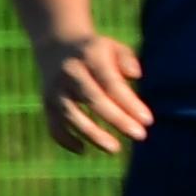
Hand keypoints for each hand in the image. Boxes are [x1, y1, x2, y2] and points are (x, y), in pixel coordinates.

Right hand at [36, 28, 148, 153]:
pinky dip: (65, 139)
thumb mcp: (112, 47)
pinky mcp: (47, 103)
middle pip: (93, 99)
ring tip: (114, 149)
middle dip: (117, 119)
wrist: (55, 45)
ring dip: (92, 134)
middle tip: (140, 135)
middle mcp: (70, 73)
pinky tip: (83, 150)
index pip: (111, 82)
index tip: (148, 121)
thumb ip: (126, 59)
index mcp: (90, 57)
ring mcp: (55, 89)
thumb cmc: (95, 51)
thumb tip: (135, 75)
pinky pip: (53, 124)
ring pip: (71, 115)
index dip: (129, 102)